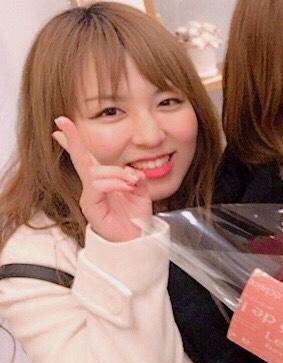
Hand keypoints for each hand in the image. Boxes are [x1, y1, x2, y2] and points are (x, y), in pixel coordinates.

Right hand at [53, 116, 150, 241]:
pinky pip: (98, 186)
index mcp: (104, 181)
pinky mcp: (91, 207)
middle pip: (81, 159)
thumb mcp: (141, 192)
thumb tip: (134, 171)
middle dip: (72, 139)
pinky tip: (128, 188)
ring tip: (133, 183)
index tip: (61, 124)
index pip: (87, 157)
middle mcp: (93, 187)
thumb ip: (136, 178)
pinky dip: (115, 183)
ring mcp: (90, 197)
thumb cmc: (135, 218)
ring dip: (118, 174)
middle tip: (62, 122)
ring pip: (96, 172)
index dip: (75, 141)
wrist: (137, 241)